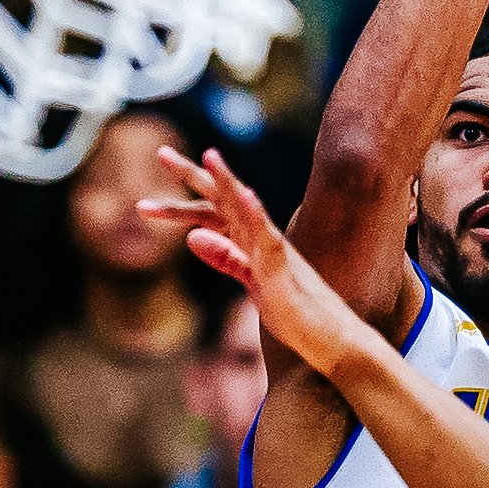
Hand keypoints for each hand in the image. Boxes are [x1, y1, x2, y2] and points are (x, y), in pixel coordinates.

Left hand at [144, 149, 376, 384]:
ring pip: (246, 209)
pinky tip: (246, 196)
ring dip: (228, 182)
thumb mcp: (249, 281)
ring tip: (209, 155)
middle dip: (193, 175)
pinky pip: (269, 238)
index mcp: (249, 239)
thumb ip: (225, 257)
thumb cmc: (292, 309)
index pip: (213, 207)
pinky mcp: (283, 268)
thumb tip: (193, 236)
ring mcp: (273, 249)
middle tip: (162, 153)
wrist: (330, 334)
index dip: (184, 192)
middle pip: (222, 198)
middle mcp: (260, 236)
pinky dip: (257, 216)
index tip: (159, 169)